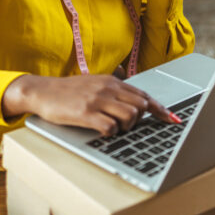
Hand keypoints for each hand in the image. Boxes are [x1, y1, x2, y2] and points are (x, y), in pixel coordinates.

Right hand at [2, 74, 175, 136]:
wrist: (41, 91)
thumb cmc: (67, 91)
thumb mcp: (93, 82)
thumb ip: (112, 85)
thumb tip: (130, 88)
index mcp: (111, 81)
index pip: (143, 95)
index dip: (160, 109)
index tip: (173, 120)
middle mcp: (107, 88)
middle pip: (141, 106)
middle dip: (140, 120)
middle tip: (127, 126)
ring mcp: (97, 100)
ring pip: (129, 117)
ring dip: (126, 128)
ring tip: (114, 129)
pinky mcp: (85, 113)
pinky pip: (110, 127)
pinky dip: (111, 133)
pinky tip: (102, 132)